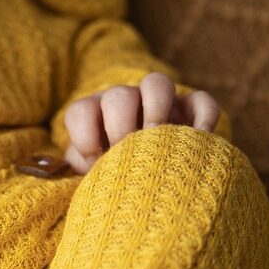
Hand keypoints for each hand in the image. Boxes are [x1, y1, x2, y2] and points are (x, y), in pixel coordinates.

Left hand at [63, 72, 220, 174]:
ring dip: (156, 109)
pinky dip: (203, 118)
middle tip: (127, 150)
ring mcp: (158, 104)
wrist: (148, 185)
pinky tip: (199, 141)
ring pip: (157, 83)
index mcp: (93, 116)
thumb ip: (77, 172)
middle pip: (118, 95)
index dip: (84, 135)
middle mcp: (124, 103)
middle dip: (120, 123)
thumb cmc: (112, 180)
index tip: (95, 160)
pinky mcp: (191, 112)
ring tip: (158, 141)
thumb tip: (65, 171)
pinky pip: (202, 102)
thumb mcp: (89, 177)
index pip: (80, 111)